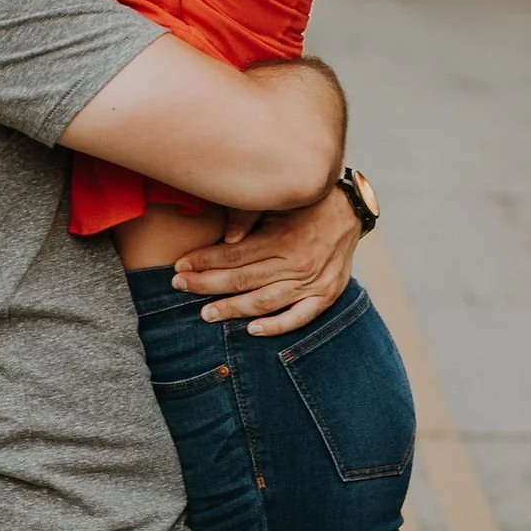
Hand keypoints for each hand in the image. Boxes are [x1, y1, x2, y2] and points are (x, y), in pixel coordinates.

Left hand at [170, 183, 364, 336]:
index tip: (180, 266)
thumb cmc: (306, 203)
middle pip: (243, 280)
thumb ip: (250, 215)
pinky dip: (276, 326)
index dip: (204, 261)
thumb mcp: (278, 201)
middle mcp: (297, 263)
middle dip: (207, 284)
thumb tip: (226, 238)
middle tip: (180, 287)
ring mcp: (313, 282)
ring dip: (232, 309)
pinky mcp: (326, 295)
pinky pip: (299, 318)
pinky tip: (251, 330)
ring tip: (206, 313)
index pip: (234, 255)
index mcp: (283, 238)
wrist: (351, 210)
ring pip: (265, 302)